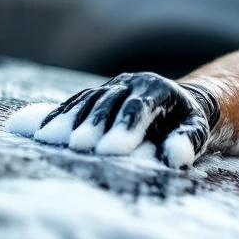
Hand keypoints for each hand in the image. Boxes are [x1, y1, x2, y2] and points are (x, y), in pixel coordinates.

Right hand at [24, 72, 219, 167]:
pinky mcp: (97, 93)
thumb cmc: (186, 124)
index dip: (125, 126)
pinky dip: (59, 115)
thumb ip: (187, 142)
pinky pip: (75, 102)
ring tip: (51, 140)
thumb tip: (176, 157)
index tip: (112, 151)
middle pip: (110, 101)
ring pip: (89, 99)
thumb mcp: (196, 133)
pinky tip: (42, 132)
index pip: (140, 106)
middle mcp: (133, 81)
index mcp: (158, 89)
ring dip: (69, 119)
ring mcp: (112, 85)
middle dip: (93, 124)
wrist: (178, 104)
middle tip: (79, 147)